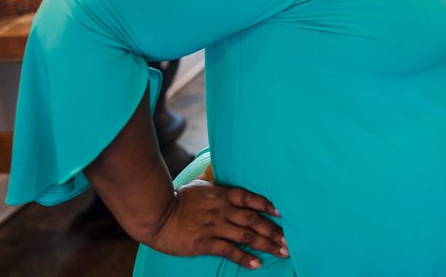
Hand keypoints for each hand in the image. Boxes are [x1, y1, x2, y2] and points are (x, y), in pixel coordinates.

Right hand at [137, 178, 287, 269]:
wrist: (156, 215)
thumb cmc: (178, 199)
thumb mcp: (200, 187)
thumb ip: (217, 186)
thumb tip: (226, 181)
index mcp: (222, 195)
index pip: (250, 198)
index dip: (268, 205)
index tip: (283, 213)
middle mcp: (222, 210)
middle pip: (254, 219)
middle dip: (274, 230)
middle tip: (289, 240)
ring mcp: (214, 226)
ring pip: (246, 235)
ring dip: (266, 244)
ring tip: (281, 252)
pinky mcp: (204, 243)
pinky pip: (229, 250)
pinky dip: (244, 257)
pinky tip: (257, 264)